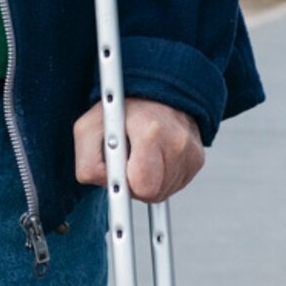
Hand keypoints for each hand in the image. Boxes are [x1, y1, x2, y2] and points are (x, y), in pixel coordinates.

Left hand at [72, 97, 205, 203]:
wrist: (154, 92)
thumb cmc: (121, 110)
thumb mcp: (89, 129)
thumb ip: (88, 163)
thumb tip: (104, 186)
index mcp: (150, 132)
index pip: (143, 186)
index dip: (127, 185)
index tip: (121, 178)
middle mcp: (176, 141)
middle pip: (153, 193)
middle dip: (136, 184)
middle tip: (128, 162)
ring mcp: (191, 151)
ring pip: (164, 192)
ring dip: (149, 180)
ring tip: (142, 156)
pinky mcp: (197, 159)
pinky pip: (175, 185)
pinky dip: (162, 176)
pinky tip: (155, 157)